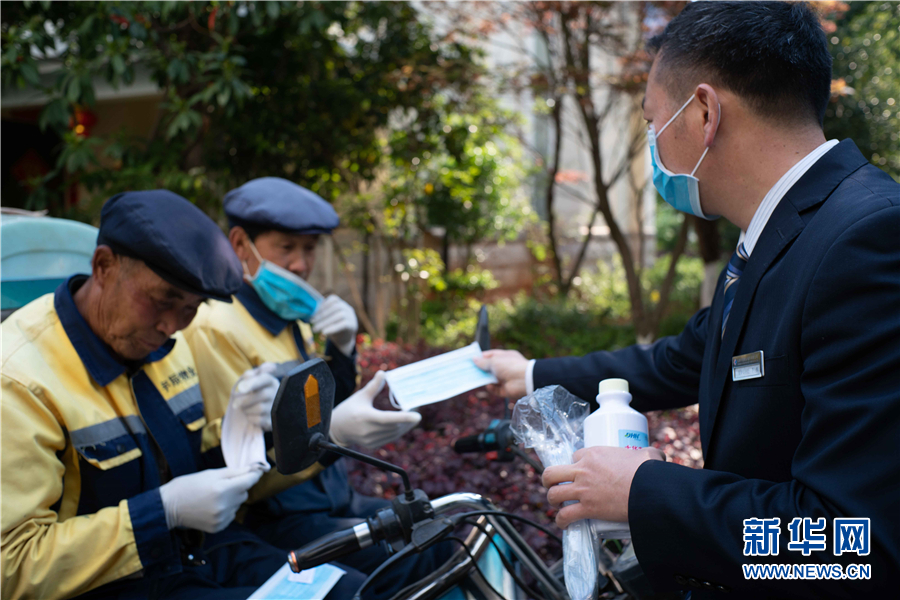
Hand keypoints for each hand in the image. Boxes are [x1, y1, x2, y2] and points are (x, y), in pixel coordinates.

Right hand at [158, 466, 263, 532]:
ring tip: (214, 496)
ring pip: (238, 504)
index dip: (254, 475)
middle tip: (223, 484)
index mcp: (222, 489)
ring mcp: (221, 518)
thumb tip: (251, 469)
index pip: (249, 481)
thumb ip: (233, 472)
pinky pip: (231, 515)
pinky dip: (227, 509)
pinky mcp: (218, 527)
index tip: (257, 470)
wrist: (169, 507)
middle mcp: (224, 506)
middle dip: (238, 487)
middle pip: (244, 493)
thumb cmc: (189, 485)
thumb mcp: (210, 473)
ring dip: (232, 499)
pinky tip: (212, 506)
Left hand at [231, 363, 278, 431]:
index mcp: (271, 382)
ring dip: (247, 409)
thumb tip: (247, 375)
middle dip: (244, 400)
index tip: (241, 388)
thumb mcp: (255, 381)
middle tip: (235, 404)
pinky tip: (251, 415)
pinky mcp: (272, 420)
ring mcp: (276, 407)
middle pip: (261, 395)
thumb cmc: (257, 392)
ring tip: (245, 408)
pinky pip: (258, 419)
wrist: (265, 410)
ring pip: (259, 408)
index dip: (253, 382)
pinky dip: (250, 418)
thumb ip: (250, 375)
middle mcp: (277, 393)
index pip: (265, 378)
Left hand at [311, 295, 357, 355]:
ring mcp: (351, 317)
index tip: (313, 313)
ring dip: (325, 322)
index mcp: (342, 304)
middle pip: (336, 307)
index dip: (323, 305)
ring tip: (315, 329)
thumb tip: (308, 314)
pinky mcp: (353, 326)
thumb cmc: (333, 328)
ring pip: (339, 315)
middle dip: (322, 314)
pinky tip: (324, 332)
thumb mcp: (328, 319)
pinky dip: (332, 328)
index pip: (334, 299)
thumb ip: (322, 315)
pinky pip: (343, 325)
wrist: (344, 341)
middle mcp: (348, 308)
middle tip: (312, 322)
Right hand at [330, 371, 421, 447]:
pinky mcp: (372, 445)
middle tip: (416, 408)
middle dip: (408, 419)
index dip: (404, 418)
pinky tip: (403, 424)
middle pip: (394, 426)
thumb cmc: (349, 409)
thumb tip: (383, 372)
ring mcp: (370, 440)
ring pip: (394, 434)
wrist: (336, 429)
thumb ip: (374, 386)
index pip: (387, 419)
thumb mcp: (360, 396)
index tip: (418, 416)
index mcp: (365, 417)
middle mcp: (368, 431)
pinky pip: (390, 438)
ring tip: (413, 416)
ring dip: (405, 425)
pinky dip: (398, 431)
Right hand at [472, 349, 528, 398]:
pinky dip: (492, 388)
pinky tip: (488, 386)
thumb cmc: (510, 366)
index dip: (482, 357)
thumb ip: (483, 362)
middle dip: (481, 369)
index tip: (471, 359)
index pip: (492, 355)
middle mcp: (506, 367)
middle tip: (470, 370)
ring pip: (492, 379)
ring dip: (485, 379)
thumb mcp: (494, 361)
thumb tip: (474, 359)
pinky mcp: (506, 390)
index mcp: (506, 357)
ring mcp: (507, 379)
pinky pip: (496, 389)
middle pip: (491, 368)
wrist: (524, 380)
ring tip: (474, 378)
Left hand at [542, 446, 665, 528]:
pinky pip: (565, 515)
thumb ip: (648, 454)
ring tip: (558, 504)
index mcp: (593, 454)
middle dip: (549, 480)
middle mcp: (583, 470)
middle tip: (555, 485)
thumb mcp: (647, 455)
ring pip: (553, 494)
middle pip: (552, 473)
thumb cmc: (649, 471)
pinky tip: (564, 524)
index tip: (579, 472)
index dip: (575, 464)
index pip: (574, 456)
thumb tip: (657, 457)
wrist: (650, 491)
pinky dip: (561, 521)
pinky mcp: (587, 508)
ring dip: (553, 500)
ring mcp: (583, 490)